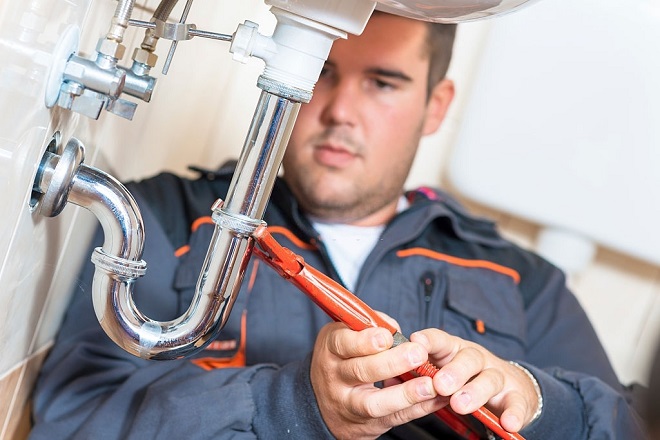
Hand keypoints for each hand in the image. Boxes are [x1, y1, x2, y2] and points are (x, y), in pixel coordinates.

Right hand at [310, 317, 447, 439]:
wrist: (324, 402)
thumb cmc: (341, 359)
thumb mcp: (345, 335)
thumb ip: (370, 326)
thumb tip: (394, 328)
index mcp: (330, 350)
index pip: (343, 344)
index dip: (364, 341)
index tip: (387, 336)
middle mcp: (335, 378)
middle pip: (360, 371)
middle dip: (391, 362)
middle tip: (417, 353)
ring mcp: (349, 404)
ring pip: (375, 403)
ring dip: (405, 394)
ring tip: (429, 384)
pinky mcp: (366, 425)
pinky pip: (394, 418)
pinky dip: (416, 409)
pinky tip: (435, 398)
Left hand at [410, 328, 539, 432]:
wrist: (510, 388)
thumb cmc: (465, 379)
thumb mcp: (443, 371)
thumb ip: (421, 375)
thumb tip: (389, 377)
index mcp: (454, 350)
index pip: (441, 339)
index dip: (429, 339)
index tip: (415, 341)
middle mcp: (477, 358)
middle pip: (468, 358)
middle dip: (453, 370)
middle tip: (440, 385)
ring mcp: (498, 376)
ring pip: (489, 379)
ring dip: (475, 391)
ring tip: (460, 404)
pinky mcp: (516, 396)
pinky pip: (516, 403)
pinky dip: (513, 413)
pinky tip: (507, 424)